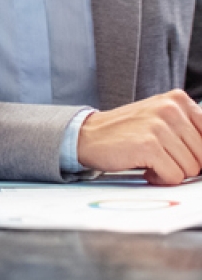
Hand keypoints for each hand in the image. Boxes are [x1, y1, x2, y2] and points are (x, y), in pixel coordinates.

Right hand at [76, 90, 201, 184]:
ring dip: (172, 172)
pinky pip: (174, 176)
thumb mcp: (162, 118)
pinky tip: (146, 169)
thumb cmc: (128, 131)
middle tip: (164, 159)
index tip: (184, 155)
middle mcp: (171, 108)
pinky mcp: (148, 145)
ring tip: (152, 161)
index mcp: (178, 99)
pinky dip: (160, 179)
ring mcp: (159, 126)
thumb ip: (188, 129)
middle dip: (185, 165)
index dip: (198, 152)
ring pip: (191, 168)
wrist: (89, 135)